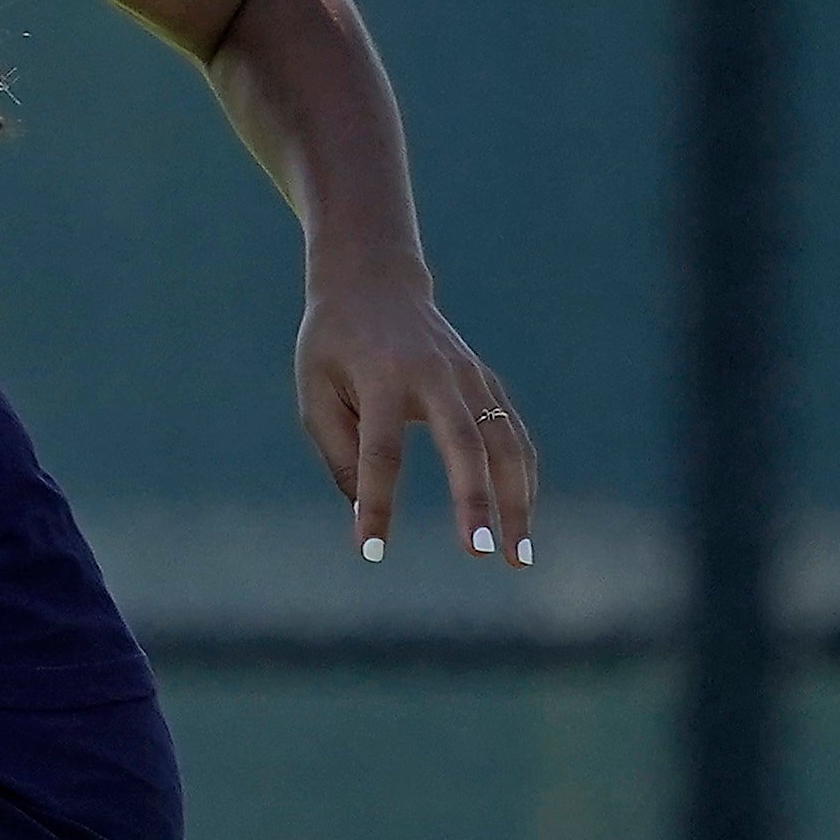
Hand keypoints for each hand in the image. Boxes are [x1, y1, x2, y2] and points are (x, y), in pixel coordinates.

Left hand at [297, 273, 536, 567]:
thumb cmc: (335, 346)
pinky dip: (523, 481)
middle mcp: (435, 375)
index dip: (377, 502)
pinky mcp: (487, 383)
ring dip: (516, 500)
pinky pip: (513, 436)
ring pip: (505, 442)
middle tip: (480, 552)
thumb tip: (364, 513)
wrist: (374, 282)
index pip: (380, 451)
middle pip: (463, 442)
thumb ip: (338, 452)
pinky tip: (523, 524)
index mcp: (382, 376)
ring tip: (518, 557)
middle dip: (474, 500)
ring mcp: (469, 376)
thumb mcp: (316, 391)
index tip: (369, 552)